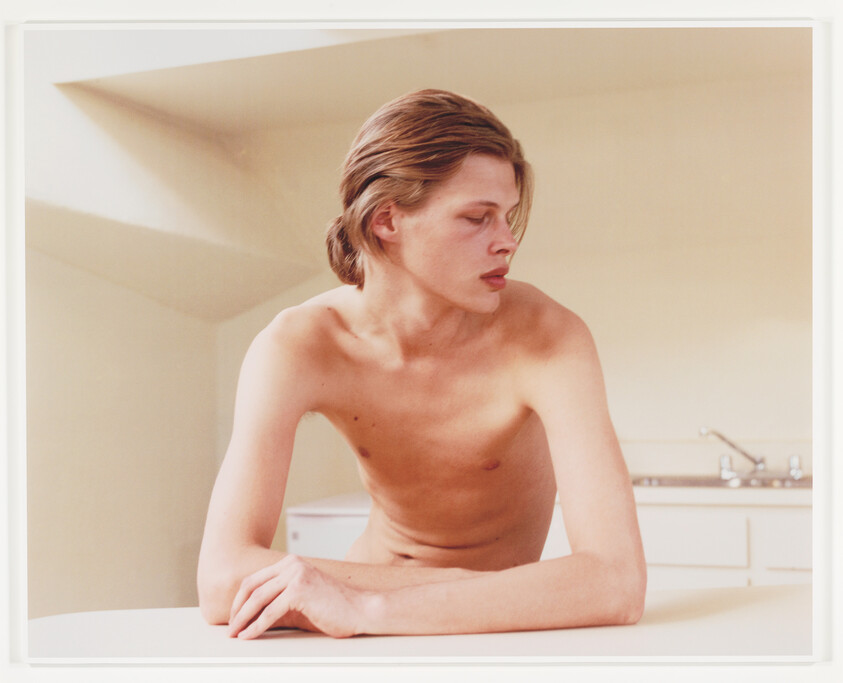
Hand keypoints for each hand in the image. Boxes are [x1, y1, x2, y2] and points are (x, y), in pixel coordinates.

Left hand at [227, 554, 373, 638]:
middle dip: (237, 609)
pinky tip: (249, 636)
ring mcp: (295, 575)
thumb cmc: (335, 607)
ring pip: (258, 599)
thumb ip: (282, 598)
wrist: (360, 610)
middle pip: (252, 586)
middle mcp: (292, 564)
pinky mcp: (299, 590)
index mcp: (292, 563)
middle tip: (229, 627)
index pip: (255, 579)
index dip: (241, 599)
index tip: (234, 616)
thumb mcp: (304, 597)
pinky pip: (269, 612)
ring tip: (234, 634)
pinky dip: (256, 626)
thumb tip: (256, 613)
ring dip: (242, 619)